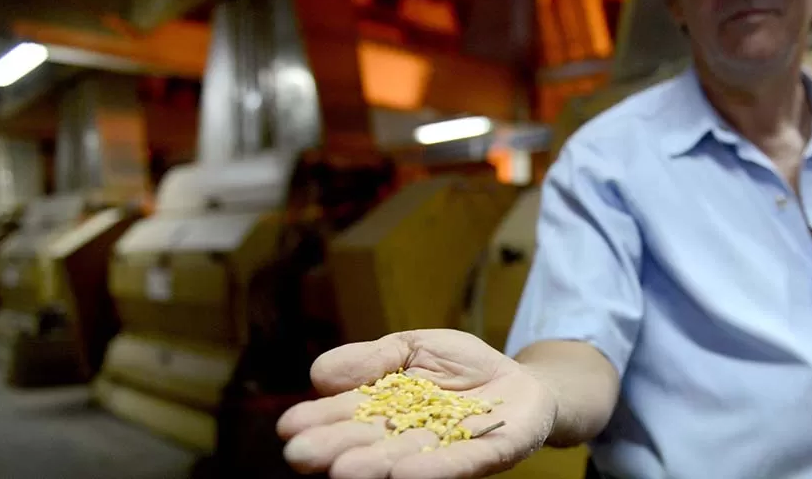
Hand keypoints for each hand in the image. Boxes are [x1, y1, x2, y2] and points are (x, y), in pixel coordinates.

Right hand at [277, 329, 556, 478]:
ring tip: (345, 470)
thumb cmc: (462, 366)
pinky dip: (433, 470)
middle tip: (300, 455)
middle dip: (335, 449)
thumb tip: (319, 375)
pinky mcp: (486, 456)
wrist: (521, 382)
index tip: (289, 427)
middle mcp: (408, 438)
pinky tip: (406, 474)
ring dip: (375, 466)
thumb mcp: (414, 346)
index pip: (347, 415)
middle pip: (368, 443)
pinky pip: (458, 464)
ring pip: (405, 458)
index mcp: (385, 410)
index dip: (319, 421)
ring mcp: (445, 450)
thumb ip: (374, 357)